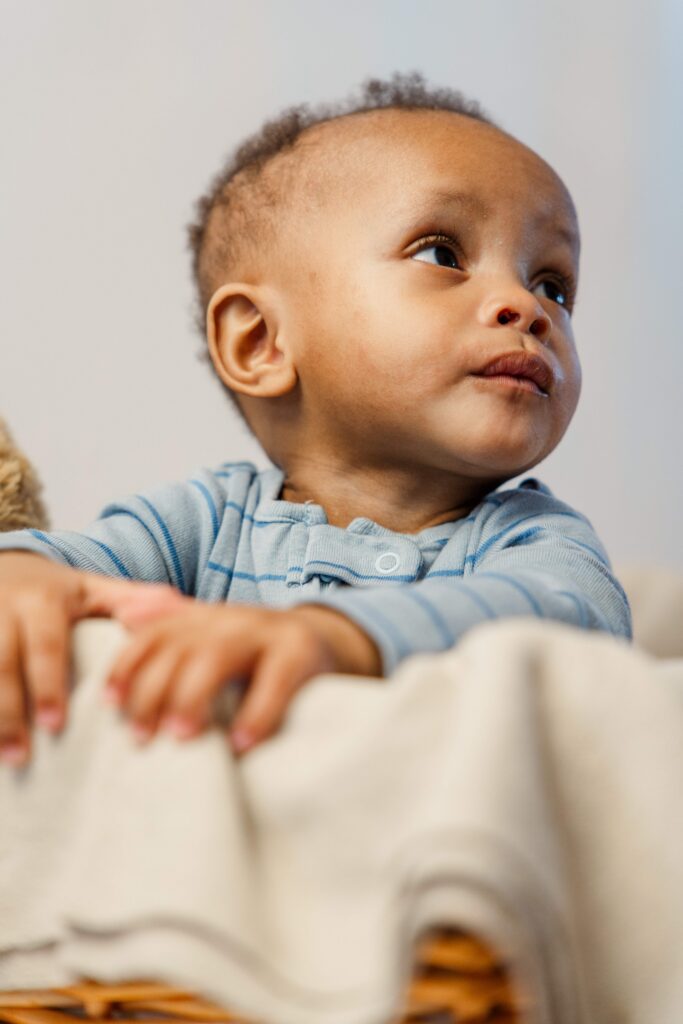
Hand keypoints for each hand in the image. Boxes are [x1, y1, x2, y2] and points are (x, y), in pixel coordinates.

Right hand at [0, 552, 186, 765]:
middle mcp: (3, 609)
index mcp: (41, 599)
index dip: (48, 685)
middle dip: (9, 710)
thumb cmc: (57, 590)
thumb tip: (177, 608)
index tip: (56, 725)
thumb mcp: (92, 587)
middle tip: (22, 755)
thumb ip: (132, 600)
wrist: (3, 564)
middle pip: (0, 663)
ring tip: (3, 758)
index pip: (46, 645)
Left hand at [105, 601, 381, 755]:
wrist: (331, 640)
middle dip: (153, 690)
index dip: (127, 666)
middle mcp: (231, 619)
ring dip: (193, 696)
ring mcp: (268, 633)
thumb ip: (173, 627)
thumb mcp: (216, 636)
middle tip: (140, 737)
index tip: (108, 704)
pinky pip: (276, 680)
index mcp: (205, 618)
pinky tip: (241, 742)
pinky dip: (258, 711)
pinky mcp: (302, 653)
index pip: (155, 634)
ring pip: (218, 655)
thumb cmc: (261, 651)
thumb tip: (124, 618)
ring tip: (182, 736)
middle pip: (180, 646)